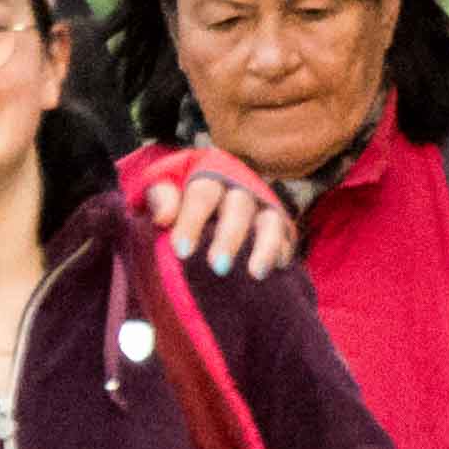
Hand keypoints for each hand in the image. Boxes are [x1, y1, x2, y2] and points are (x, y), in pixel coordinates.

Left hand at [141, 160, 298, 278]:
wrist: (206, 200)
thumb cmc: (180, 197)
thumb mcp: (164, 187)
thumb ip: (161, 197)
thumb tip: (164, 218)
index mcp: (208, 175)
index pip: (202, 195)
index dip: (192, 221)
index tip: (181, 250)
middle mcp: (239, 189)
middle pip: (238, 208)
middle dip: (229, 237)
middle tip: (218, 267)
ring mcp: (262, 207)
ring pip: (269, 222)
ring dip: (265, 247)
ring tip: (257, 273)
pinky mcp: (280, 226)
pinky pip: (287, 237)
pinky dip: (282, 251)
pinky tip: (276, 268)